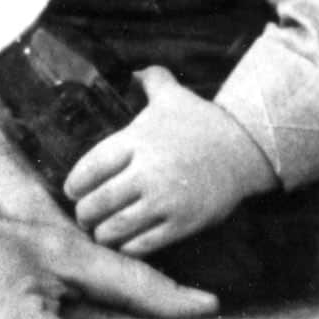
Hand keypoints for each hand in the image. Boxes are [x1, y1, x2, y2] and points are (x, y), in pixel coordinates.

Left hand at [63, 67, 276, 256]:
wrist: (245, 148)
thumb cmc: (203, 121)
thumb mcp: (173, 94)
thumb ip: (150, 79)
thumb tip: (132, 70)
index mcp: (136, 140)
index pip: (89, 168)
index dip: (75, 184)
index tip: (72, 190)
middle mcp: (146, 171)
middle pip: (97, 203)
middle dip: (85, 214)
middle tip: (84, 215)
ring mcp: (164, 200)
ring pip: (115, 229)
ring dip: (102, 233)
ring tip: (101, 231)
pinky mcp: (181, 224)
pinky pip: (141, 245)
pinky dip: (127, 247)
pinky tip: (126, 241)